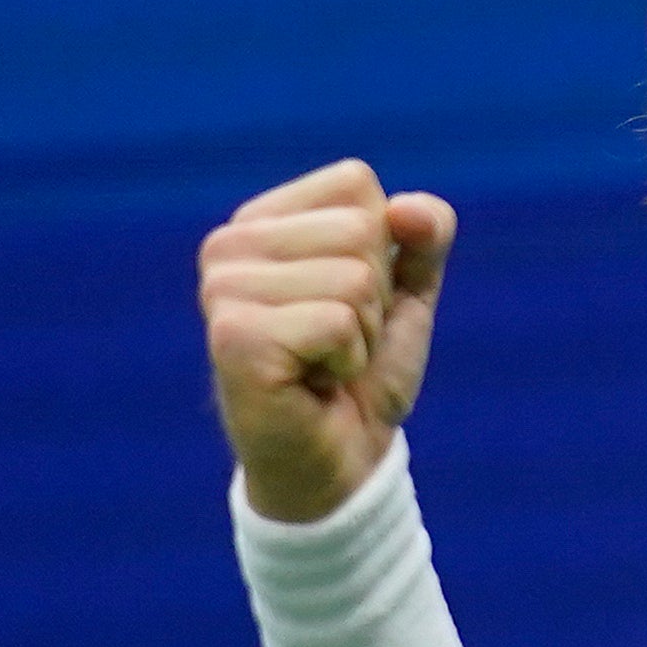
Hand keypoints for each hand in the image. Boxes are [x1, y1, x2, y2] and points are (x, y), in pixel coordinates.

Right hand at [202, 161, 456, 522]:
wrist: (341, 463)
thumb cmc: (362, 374)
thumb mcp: (407, 293)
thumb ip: (424, 237)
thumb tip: (409, 208)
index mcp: (259, 221)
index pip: (355, 183)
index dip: (382, 250)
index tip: (348, 303)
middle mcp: (226, 247)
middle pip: (360, 228)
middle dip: (375, 297)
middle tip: (337, 343)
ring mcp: (222, 291)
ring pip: (354, 277)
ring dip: (361, 334)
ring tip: (323, 364)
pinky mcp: (234, 337)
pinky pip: (338, 322)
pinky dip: (347, 361)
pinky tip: (311, 384)